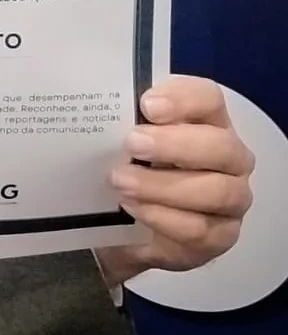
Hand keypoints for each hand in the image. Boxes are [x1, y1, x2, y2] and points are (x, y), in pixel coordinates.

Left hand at [94, 75, 253, 287]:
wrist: (132, 226)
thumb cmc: (134, 169)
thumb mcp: (125, 142)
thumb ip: (124, 124)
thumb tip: (103, 113)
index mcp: (207, 122)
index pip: (209, 99)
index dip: (183, 99)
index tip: (147, 106)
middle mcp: (229, 158)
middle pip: (221, 145)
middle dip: (174, 144)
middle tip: (131, 144)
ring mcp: (232, 198)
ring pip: (216, 191)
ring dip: (163, 185)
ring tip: (121, 181)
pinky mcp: (220, 236)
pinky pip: (199, 229)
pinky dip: (162, 217)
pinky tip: (133, 208)